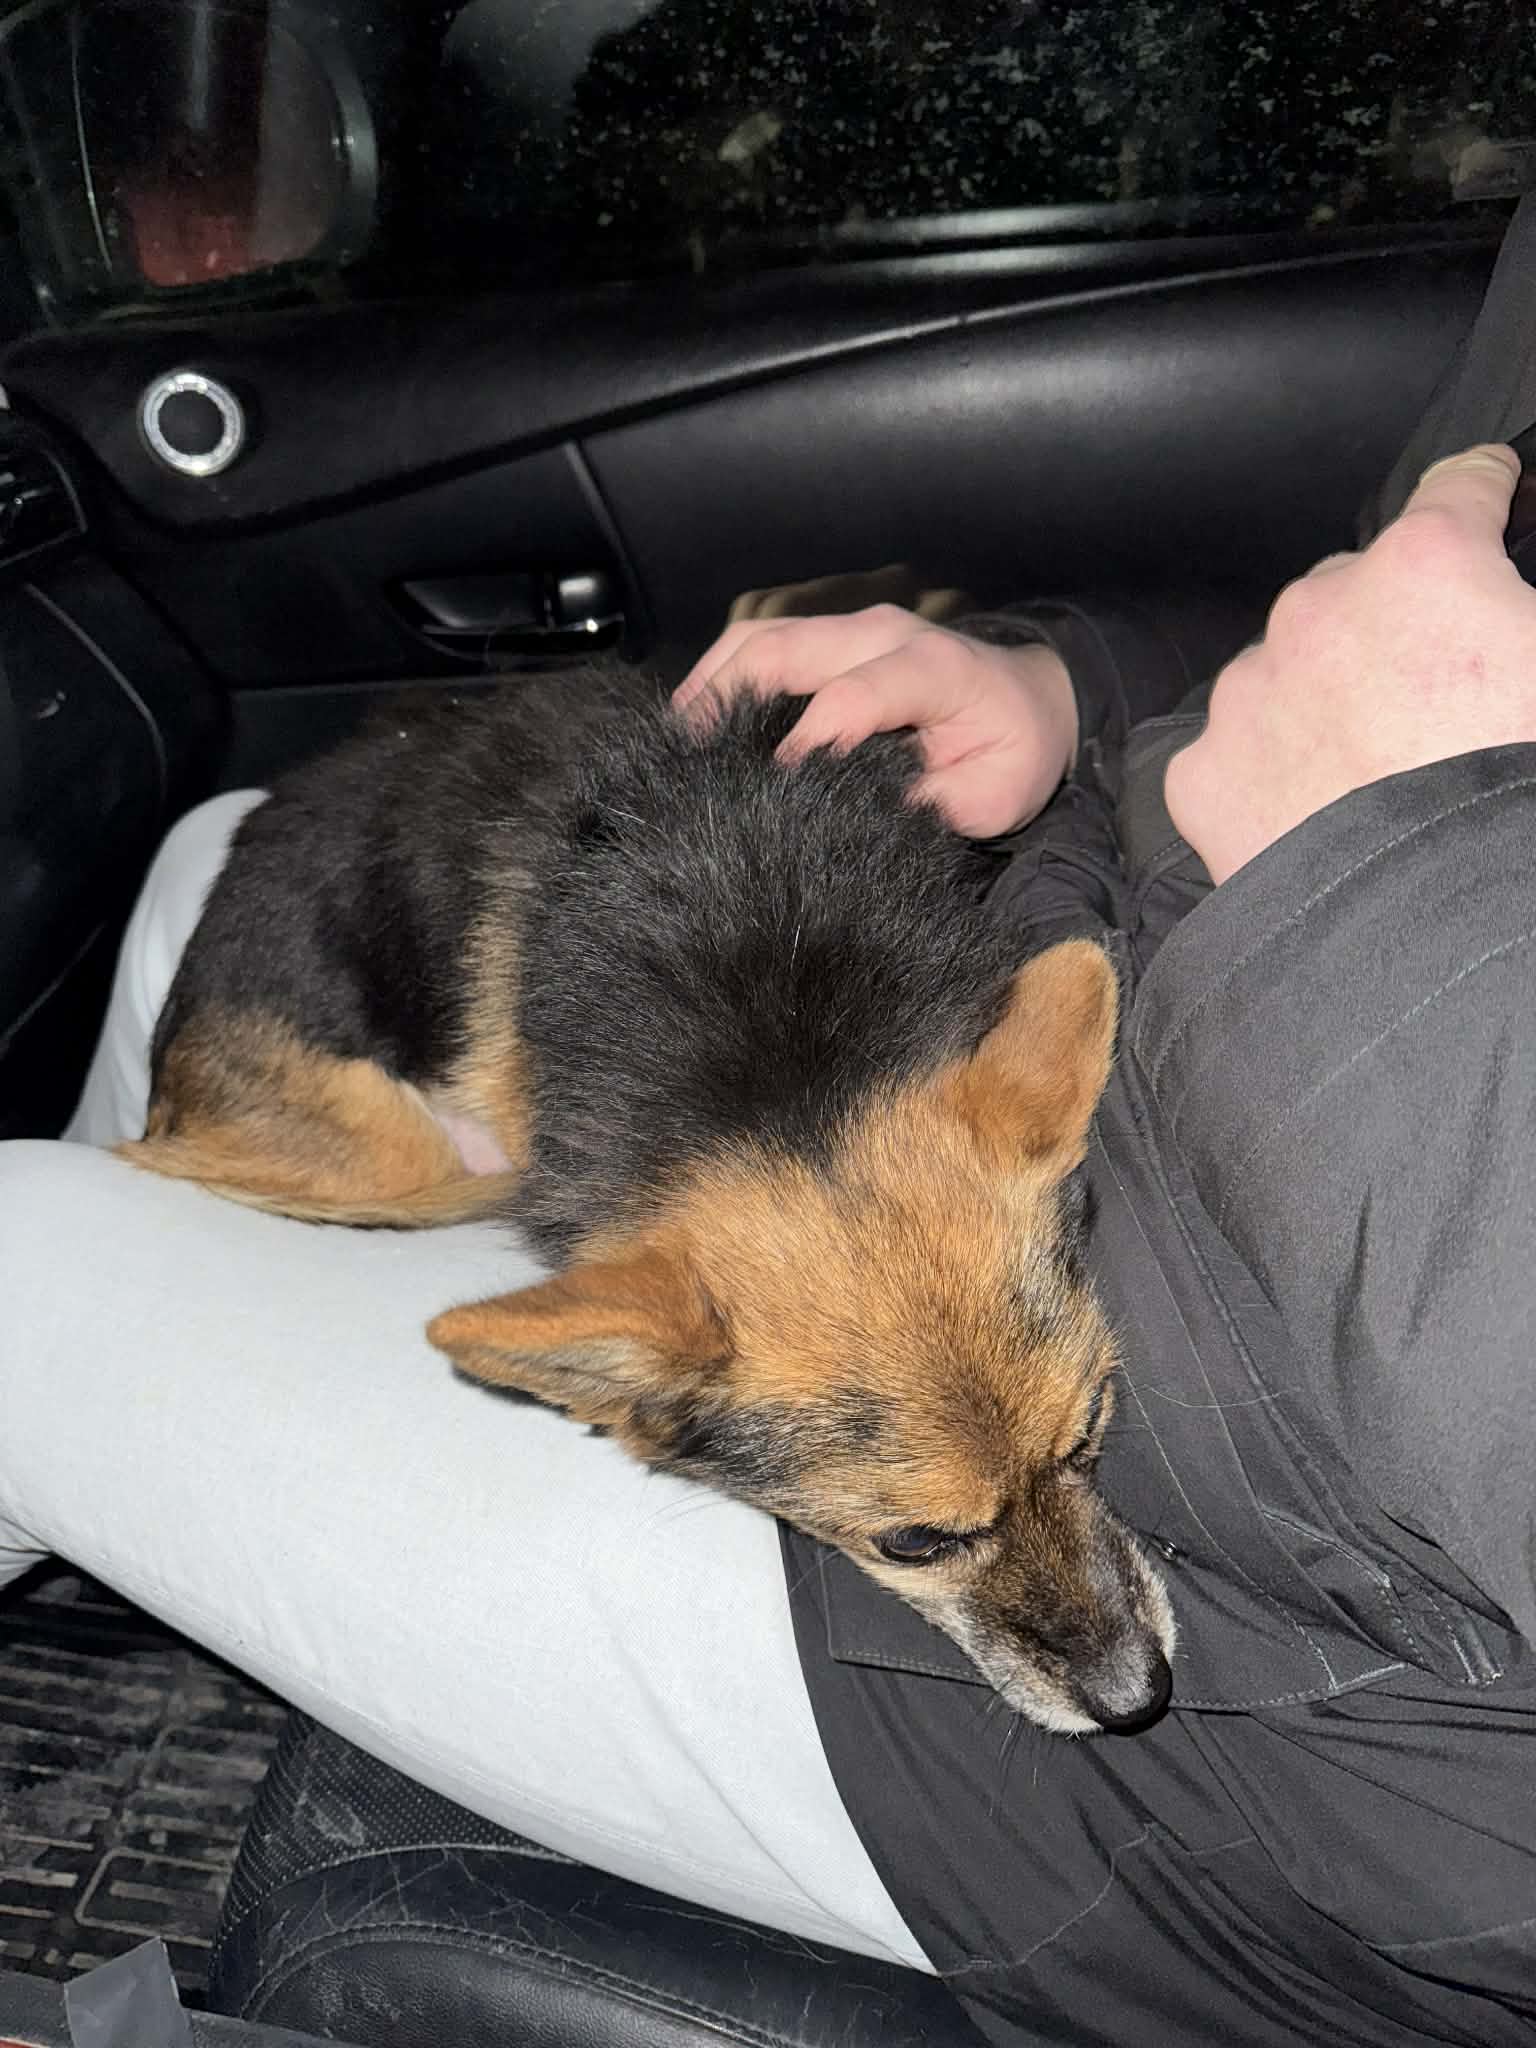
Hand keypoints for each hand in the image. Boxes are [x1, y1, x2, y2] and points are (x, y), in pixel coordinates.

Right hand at [673, 605, 1078, 838]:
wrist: (1033, 697)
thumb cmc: (1015, 750)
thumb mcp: (995, 796)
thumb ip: (932, 805)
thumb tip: (860, 822)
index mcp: (932, 668)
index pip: (850, 699)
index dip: (803, 748)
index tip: (767, 796)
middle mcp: (883, 634)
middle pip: (783, 650)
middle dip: (724, 702)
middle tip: (682, 763)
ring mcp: (852, 628)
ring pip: (759, 638)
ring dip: (709, 685)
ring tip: (672, 742)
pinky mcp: (830, 638)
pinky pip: (762, 644)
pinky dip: (721, 678)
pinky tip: (694, 724)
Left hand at [1166, 445, 1535, 884]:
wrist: (1436, 940)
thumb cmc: (1515, 802)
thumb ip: (1524, 619)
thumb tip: (1510, 618)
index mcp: (1427, 567)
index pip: (1460, 488)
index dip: (1486, 494)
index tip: (1490, 497)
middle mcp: (1318, 609)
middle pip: (1357, 587)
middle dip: (1392, 624)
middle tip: (1434, 695)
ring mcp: (1249, 692)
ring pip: (1285, 668)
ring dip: (1322, 696)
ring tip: (1370, 770)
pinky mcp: (1203, 774)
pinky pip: (1236, 752)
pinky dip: (1268, 773)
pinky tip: (1313, 816)